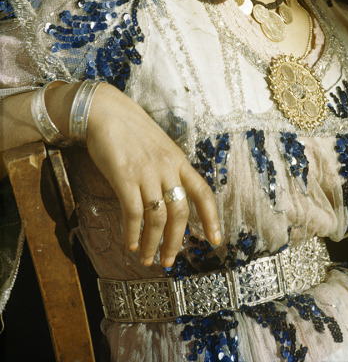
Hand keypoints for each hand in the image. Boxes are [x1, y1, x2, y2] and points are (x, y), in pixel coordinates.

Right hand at [85, 83, 220, 266]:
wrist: (105, 111)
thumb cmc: (130, 129)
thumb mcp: (158, 146)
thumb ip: (167, 169)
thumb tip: (169, 197)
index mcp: (178, 160)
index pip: (203, 192)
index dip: (211, 218)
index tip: (215, 240)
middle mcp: (167, 167)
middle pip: (180, 213)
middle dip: (174, 242)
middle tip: (167, 261)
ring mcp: (147, 172)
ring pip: (157, 218)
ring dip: (152, 243)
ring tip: (147, 258)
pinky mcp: (125, 177)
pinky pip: (134, 213)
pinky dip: (133, 233)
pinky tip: (131, 244)